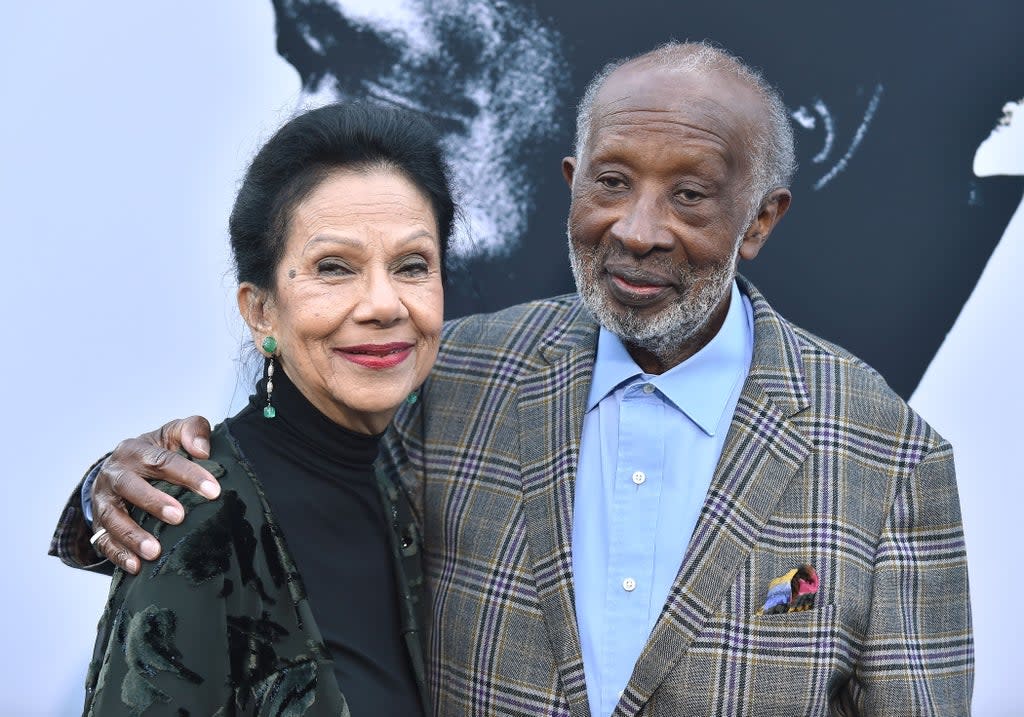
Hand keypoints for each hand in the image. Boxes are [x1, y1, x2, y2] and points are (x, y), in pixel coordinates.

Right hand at [91, 416, 217, 573]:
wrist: (122, 467)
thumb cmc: (156, 452)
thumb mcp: (174, 434)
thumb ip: (192, 430)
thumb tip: (203, 450)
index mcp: (135, 450)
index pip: (161, 460)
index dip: (188, 474)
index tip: (213, 490)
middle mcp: (114, 473)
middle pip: (130, 487)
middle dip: (153, 502)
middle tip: (179, 517)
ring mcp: (103, 499)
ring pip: (112, 517)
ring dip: (132, 535)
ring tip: (154, 551)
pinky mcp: (98, 522)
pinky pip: (102, 540)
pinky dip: (118, 554)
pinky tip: (135, 567)